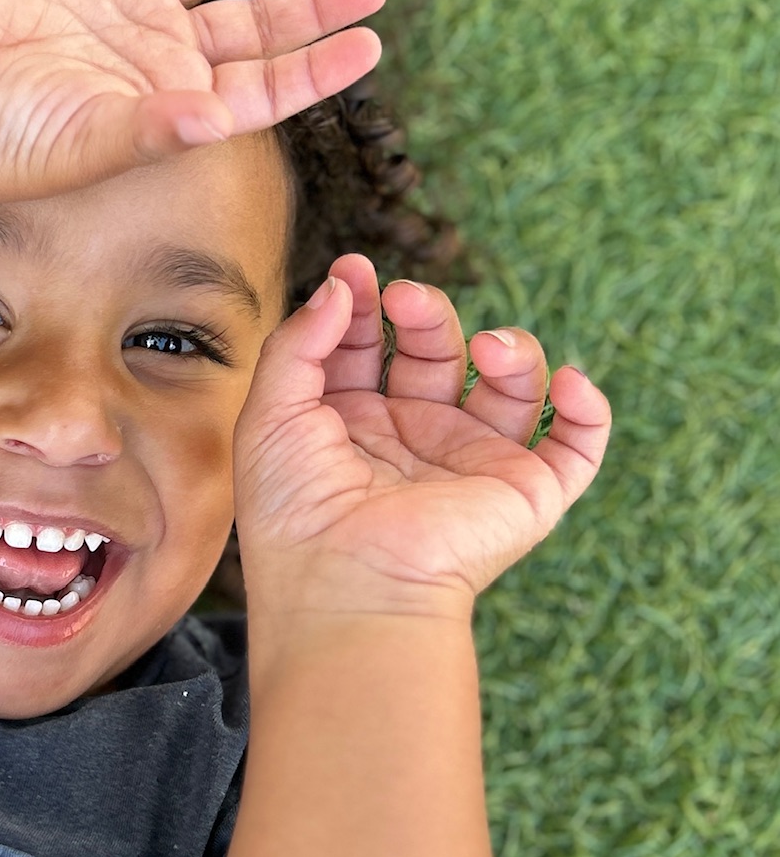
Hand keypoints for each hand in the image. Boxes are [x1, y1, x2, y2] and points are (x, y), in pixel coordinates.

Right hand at [0, 0, 387, 203]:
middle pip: (252, 18)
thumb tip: (221, 120)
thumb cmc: (7, 140)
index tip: (371, 45)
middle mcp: (153, 41)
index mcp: (171, 93)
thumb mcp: (89, 142)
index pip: (262, 81)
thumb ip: (157, 129)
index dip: (317, 66)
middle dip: (312, 2)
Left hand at [234, 253, 611, 617]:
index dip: (364, 303)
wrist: (345, 588)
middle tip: (405, 299)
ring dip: (511, 349)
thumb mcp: (270, 414)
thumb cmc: (295, 515)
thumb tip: (343, 284)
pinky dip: (588, 409)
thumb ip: (300, 342)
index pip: (366, 347)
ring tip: (487, 346)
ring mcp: (473, 466)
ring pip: (512, 388)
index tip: (355, 268)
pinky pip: (577, 447)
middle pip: (437, 353)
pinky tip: (565, 381)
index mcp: (351, 426)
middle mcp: (414, 441)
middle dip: (426, 314)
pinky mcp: (526, 495)